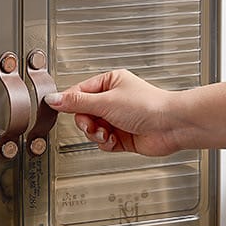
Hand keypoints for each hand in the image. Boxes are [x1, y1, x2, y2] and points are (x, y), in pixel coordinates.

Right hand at [44, 69, 183, 156]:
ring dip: (96, 134)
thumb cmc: (148, 106)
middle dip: (86, 122)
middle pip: (83, 113)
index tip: (59, 109)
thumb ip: (76, 103)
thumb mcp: (105, 101)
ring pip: (92, 129)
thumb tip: (54, 99)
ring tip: (106, 133)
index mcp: (109, 83)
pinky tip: (114, 140)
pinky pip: (103, 141)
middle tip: (92, 124)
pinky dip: (106, 143)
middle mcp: (113, 100)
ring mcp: (117, 119)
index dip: (69, 103)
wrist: (172, 125)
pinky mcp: (122, 136)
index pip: (79, 92)